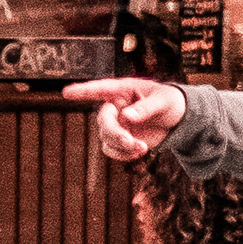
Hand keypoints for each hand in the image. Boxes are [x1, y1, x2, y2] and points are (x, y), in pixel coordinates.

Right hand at [64, 77, 189, 162]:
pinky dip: (124, 154)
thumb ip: (145, 108)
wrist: (176, 119)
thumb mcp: (163, 101)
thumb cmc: (169, 102)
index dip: (83, 91)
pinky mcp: (120, 138)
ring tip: (143, 148)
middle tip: (131, 142)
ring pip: (106, 138)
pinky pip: (113, 149)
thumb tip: (127, 116)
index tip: (66, 93)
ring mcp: (117, 123)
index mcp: (124, 90)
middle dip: (115, 134)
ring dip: (122, 147)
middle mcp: (116, 106)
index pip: (100, 89)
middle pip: (103, 121)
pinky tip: (140, 151)